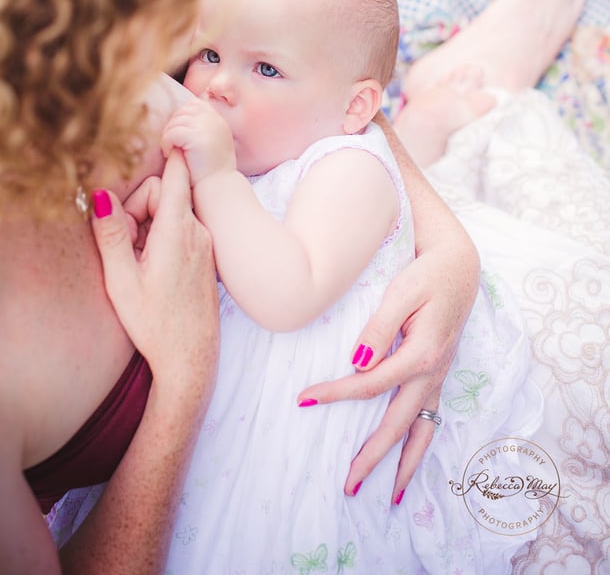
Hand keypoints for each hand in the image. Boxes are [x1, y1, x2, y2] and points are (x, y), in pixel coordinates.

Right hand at [90, 149, 219, 401]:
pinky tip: (152, 266)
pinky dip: (162, 236)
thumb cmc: (155, 323)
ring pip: (173, 212)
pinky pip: (182, 229)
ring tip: (137, 261)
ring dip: (149, 225)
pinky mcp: (205, 257)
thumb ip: (110, 236)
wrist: (191, 359)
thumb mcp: (121, 280)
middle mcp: (197, 233)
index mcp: (177, 233)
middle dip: (139, 208)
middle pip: (165, 194)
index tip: (165, 134)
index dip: (167, 155)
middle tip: (124, 245)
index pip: (175, 177)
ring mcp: (204, 245)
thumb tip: (100, 197)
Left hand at [161, 99, 235, 186]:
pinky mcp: (197, 137)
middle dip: (173, 126)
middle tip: (172, 145)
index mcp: (218, 120)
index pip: (193, 105)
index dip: (181, 117)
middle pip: (182, 111)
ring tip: (170, 151)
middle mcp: (214, 120)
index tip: (178, 136)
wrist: (218, 188)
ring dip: (168, 136)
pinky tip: (169, 155)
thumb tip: (176, 118)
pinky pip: (172, 132)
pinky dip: (166, 143)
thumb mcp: (208, 143)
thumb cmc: (209, 170)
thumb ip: (198, 128)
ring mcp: (207, 127)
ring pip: (175, 122)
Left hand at [297, 244, 477, 501]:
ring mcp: (437, 377)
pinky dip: (418, 445)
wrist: (458, 266)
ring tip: (388, 496)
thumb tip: (358, 361)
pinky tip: (406, 462)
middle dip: (373, 456)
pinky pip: (429, 420)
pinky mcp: (437, 375)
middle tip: (348, 485)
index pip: (370, 384)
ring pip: (422, 431)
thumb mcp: (401, 291)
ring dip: (404, 465)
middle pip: (398, 424)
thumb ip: (379, 327)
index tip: (304, 400)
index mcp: (422, 353)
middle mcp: (432, 373)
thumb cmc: (425, 274)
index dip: (335, 394)